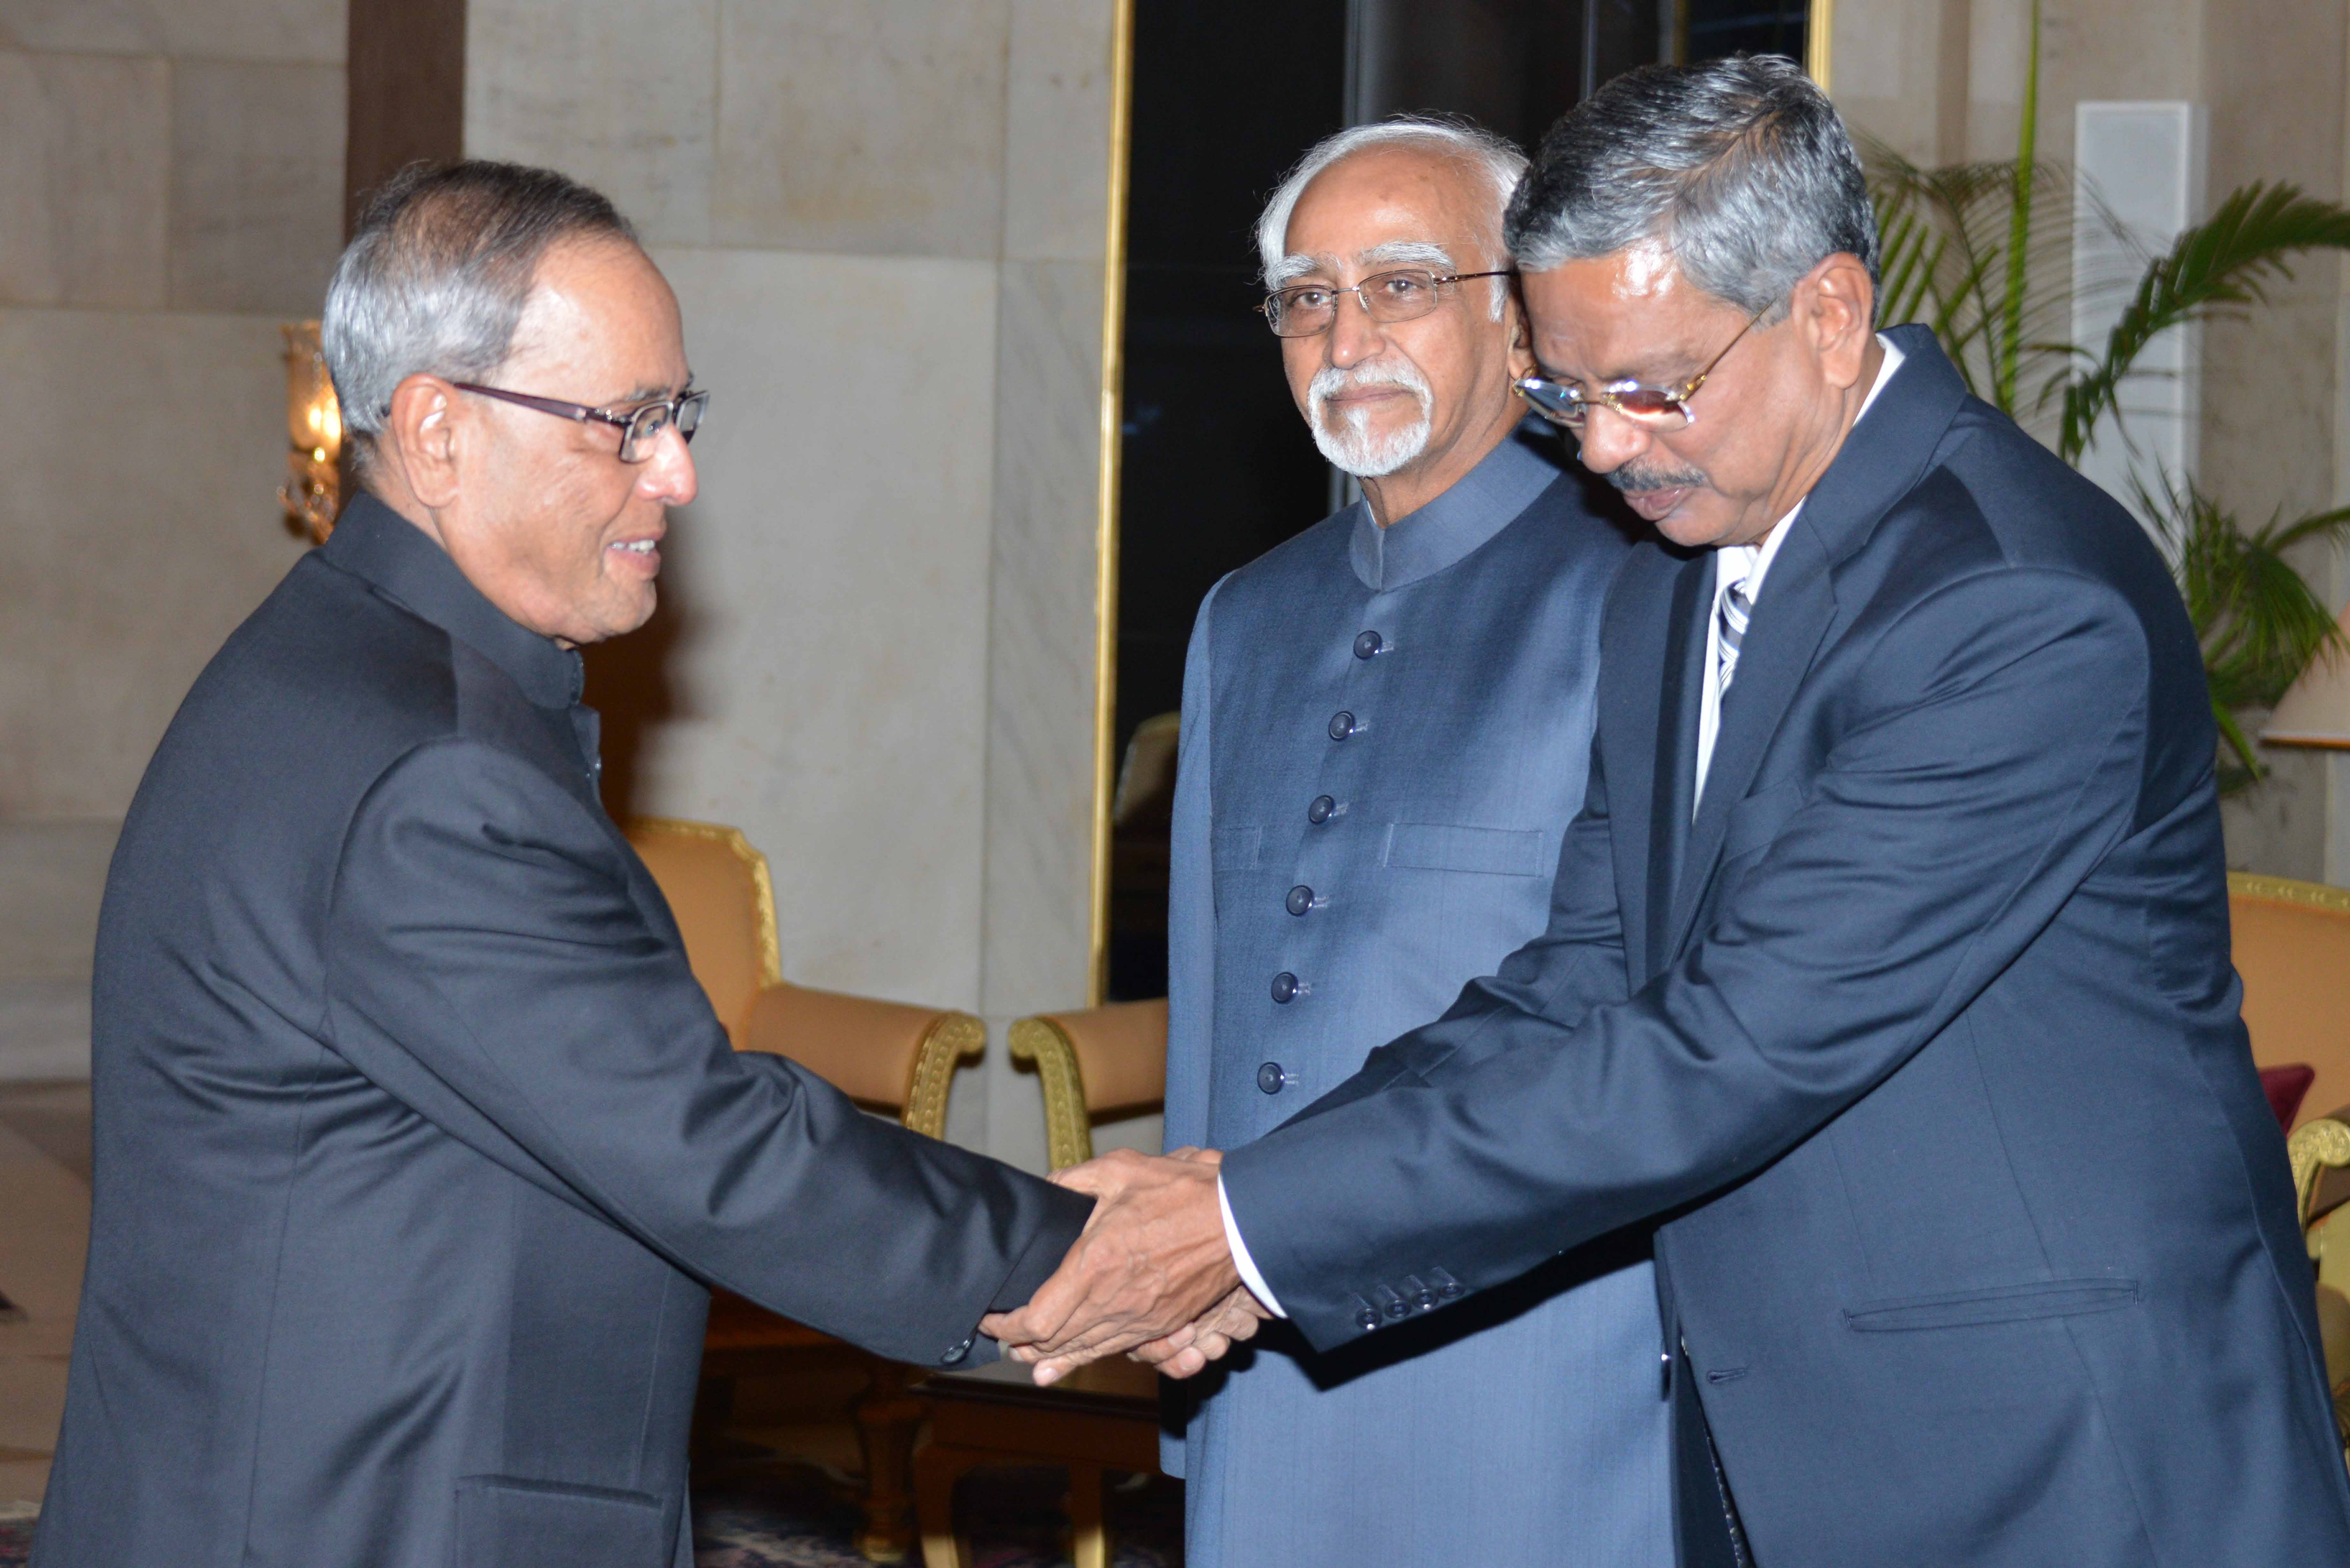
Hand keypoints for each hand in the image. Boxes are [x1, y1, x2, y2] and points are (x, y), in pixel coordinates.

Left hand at [980, 1147, 1243, 1384]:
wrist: (1240, 1221)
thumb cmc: (1180, 1192)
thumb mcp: (1119, 1171)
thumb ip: (1074, 1181)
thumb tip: (1047, 1187)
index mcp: (1094, 1266)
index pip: (1036, 1320)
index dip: (1006, 1327)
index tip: (991, 1318)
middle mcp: (1113, 1302)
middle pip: (1053, 1343)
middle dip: (1022, 1345)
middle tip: (1002, 1338)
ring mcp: (1139, 1319)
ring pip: (1083, 1351)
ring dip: (1051, 1356)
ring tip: (1026, 1357)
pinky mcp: (1161, 1326)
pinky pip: (1115, 1350)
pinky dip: (1087, 1356)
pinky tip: (1070, 1361)